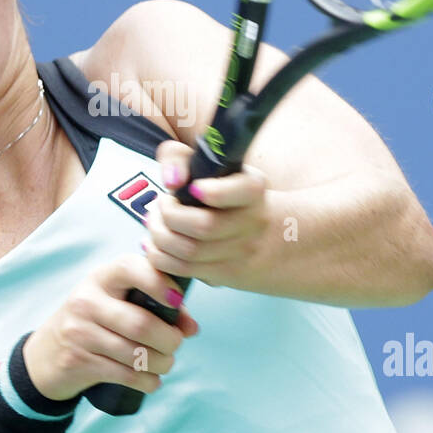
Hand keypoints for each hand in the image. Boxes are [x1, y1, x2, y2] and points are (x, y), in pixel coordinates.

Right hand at [23, 252, 199, 402]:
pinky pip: (124, 374)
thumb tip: (191, 328)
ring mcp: (79, 332)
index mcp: (101, 278)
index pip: (130, 268)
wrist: (45, 355)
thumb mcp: (116, 303)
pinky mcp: (78, 361)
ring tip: (166, 364)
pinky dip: (147, 381)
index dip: (159, 282)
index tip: (177, 300)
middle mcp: (87, 301)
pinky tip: (152, 380)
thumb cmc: (94, 322)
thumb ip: (156, 307)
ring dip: (162, 363)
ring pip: (136, 353)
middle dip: (169, 340)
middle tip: (174, 345)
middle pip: (141, 323)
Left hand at [141, 141, 270, 288]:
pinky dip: (161, 257)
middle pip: (204, 226)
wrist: (276, 236)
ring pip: (189, 250)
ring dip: (160, 236)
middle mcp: (253, 221)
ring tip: (155, 224)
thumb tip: (171, 180)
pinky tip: (155, 244)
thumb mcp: (219, 168)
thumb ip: (183, 158)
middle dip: (170, 215)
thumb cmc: (230, 197)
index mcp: (253, 188)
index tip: (195, 187)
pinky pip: (185, 269)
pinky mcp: (226, 274)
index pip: (244, 190)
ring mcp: (241, 251)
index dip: (217, 192)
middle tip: (161, 205)